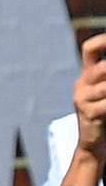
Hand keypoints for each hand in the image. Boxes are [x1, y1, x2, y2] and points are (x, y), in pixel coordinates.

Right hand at [74, 32, 105, 160]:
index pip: (89, 49)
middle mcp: (82, 84)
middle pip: (100, 66)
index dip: (103, 40)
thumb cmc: (104, 114)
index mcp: (87, 75)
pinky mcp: (88, 114)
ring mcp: (82, 99)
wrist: (93, 144)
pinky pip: (105, 103)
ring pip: (105, 86)